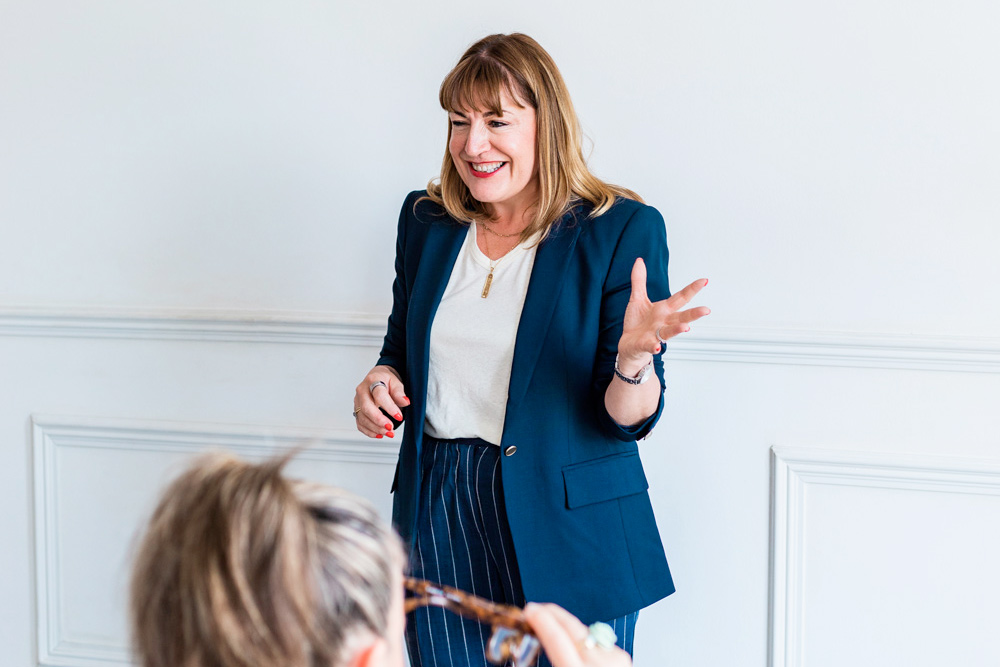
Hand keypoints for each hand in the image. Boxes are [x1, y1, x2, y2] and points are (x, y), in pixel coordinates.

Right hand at [353, 365, 408, 438]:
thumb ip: (399, 392)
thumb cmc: (386, 379)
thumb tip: (405, 402)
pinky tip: (379, 434)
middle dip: (379, 420)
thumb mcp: (395, 381)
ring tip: (389, 432)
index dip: (389, 407)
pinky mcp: (357, 411)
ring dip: (376, 428)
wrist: (377, 378)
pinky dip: (369, 431)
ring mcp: (357, 402)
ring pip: (362, 418)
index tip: (399, 416)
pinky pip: (360, 424)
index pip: (379, 395)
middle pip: (366, 408)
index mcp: (372, 381)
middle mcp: (362, 391)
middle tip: (390, 427)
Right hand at [523, 603, 632, 666]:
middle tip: (536, 610)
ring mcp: (615, 660)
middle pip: (573, 628)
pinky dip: (583, 639)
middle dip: (553, 615)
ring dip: (567, 627)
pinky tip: (574, 643)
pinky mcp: (623, 658)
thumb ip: (552, 663)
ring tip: (552, 626)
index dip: (542, 621)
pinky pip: (596, 641)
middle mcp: (600, 666)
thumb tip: (528, 647)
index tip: (530, 611)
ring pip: (584, 632)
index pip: (558, 640)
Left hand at [617, 258, 710, 373]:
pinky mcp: (645, 345)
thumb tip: (639, 261)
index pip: (681, 298)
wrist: (628, 345)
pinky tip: (657, 347)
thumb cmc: (637, 323)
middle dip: (694, 314)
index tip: (704, 281)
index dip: (692, 289)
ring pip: (670, 332)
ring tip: (686, 327)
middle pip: (681, 317)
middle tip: (706, 310)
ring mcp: (656, 334)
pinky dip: (654, 346)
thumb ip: (639, 281)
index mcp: (664, 310)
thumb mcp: (637, 299)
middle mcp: (664, 322)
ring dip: (677, 330)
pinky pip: (650, 345)